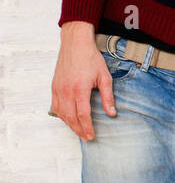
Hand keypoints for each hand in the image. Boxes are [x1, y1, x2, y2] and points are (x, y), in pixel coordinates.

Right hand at [50, 23, 114, 140]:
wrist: (75, 44)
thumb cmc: (90, 58)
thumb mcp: (104, 77)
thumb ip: (108, 97)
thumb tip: (112, 113)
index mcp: (80, 88)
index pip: (82, 114)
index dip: (87, 127)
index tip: (91, 135)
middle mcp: (66, 90)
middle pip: (71, 117)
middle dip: (79, 130)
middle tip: (86, 138)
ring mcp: (58, 89)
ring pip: (62, 113)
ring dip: (70, 124)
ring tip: (79, 131)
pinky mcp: (54, 87)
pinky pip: (56, 106)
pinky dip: (62, 115)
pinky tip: (68, 120)